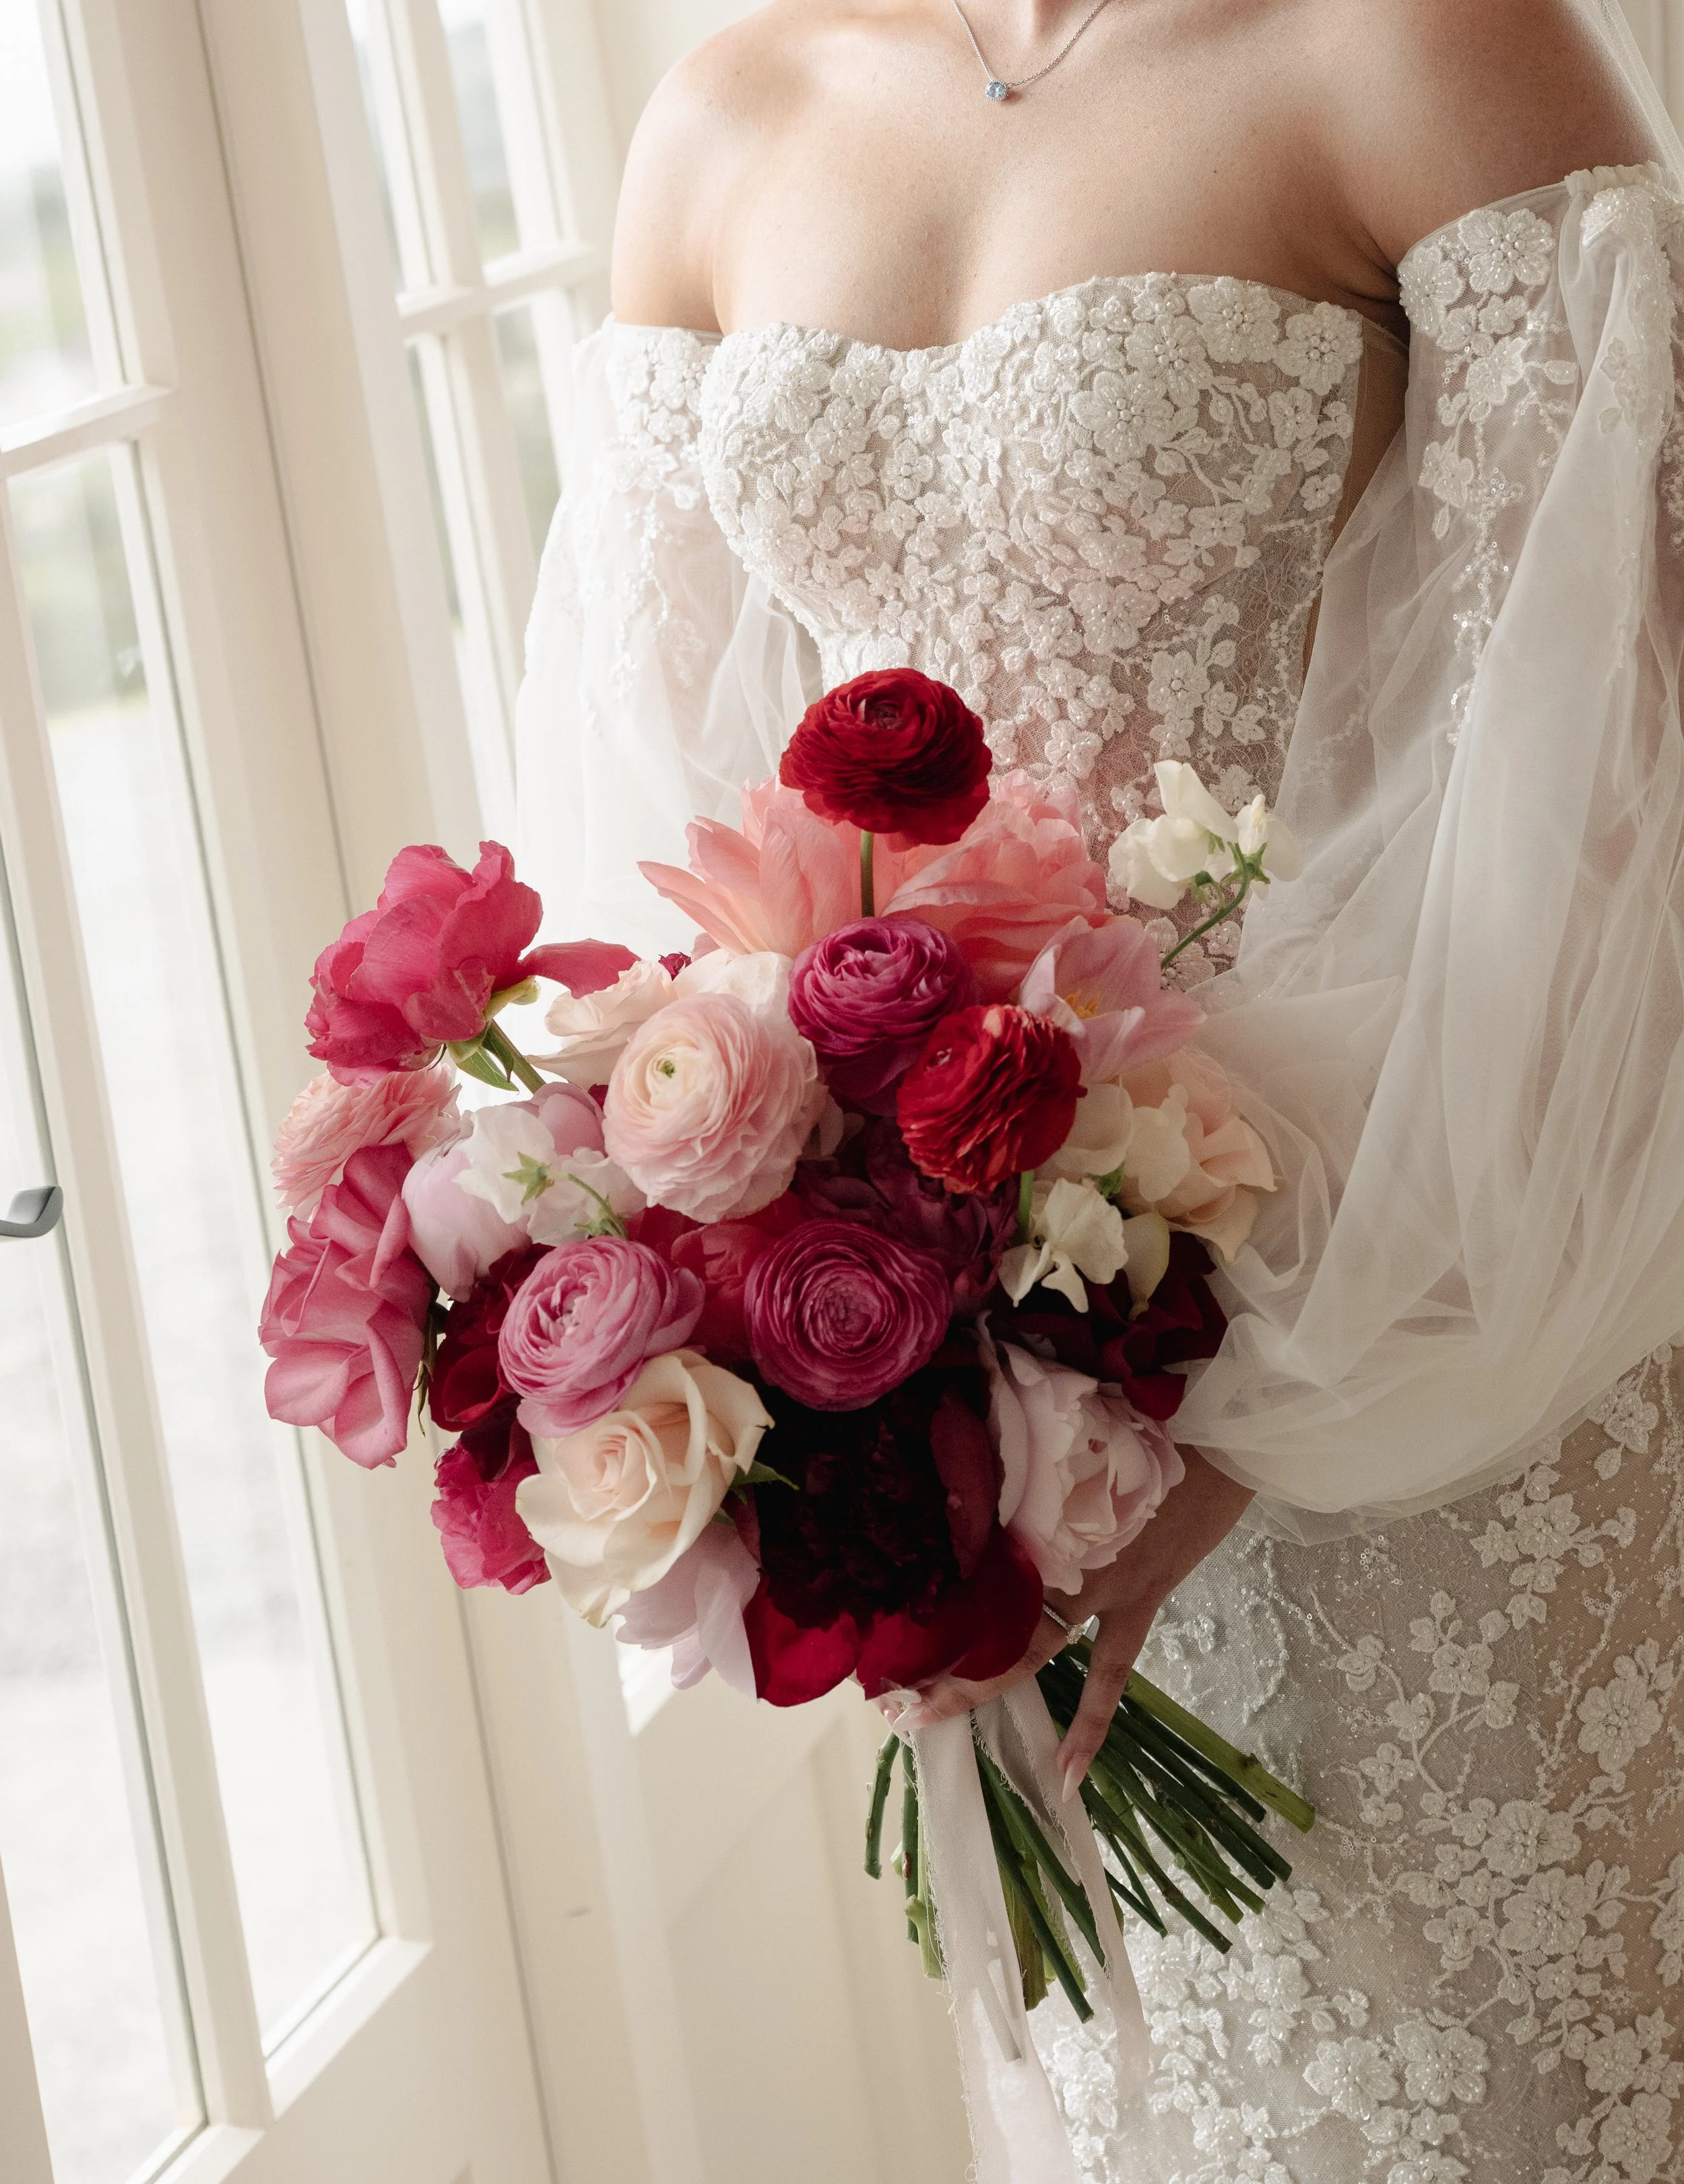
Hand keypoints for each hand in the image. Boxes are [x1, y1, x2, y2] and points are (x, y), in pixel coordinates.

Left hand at [879, 1448, 1252, 1799]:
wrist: (1221, 1437)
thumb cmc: (1146, 1423)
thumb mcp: (1072, 1436)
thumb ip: (1026, 1459)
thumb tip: (975, 1438)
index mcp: (1034, 1504)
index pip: (966, 1556)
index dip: (923, 1588)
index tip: (881, 1614)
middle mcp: (1057, 1547)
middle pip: (984, 1607)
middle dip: (935, 1649)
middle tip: (885, 1690)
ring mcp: (1099, 1579)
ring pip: (1029, 1643)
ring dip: (981, 1683)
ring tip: (930, 1720)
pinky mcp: (1141, 1598)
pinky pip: (1111, 1671)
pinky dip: (1088, 1722)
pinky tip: (1066, 1774)